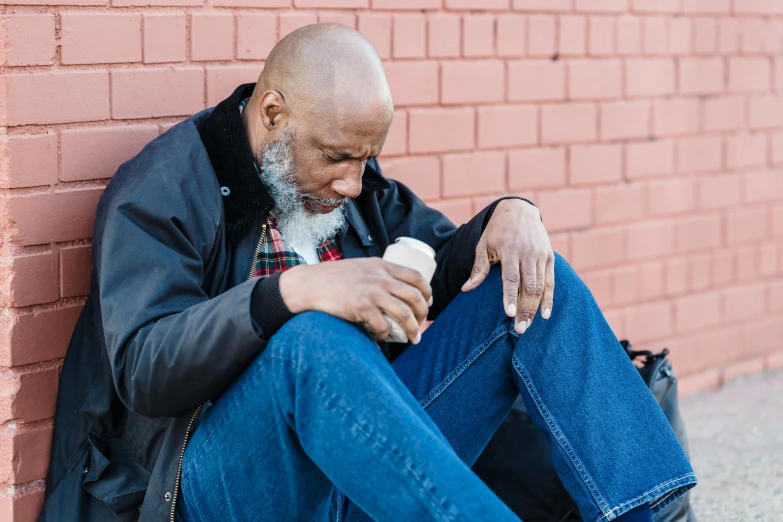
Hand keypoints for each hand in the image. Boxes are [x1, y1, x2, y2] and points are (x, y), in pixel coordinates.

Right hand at [279, 258, 431, 343]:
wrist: (307, 285)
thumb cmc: (330, 279)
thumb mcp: (358, 268)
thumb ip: (374, 276)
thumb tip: (389, 295)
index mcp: (381, 265)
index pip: (415, 276)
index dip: (427, 291)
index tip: (428, 302)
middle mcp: (380, 277)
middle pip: (415, 296)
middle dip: (423, 314)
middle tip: (422, 325)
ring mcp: (371, 291)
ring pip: (405, 313)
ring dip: (413, 329)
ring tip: (414, 338)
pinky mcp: (360, 306)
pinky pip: (383, 326)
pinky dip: (386, 335)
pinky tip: (383, 337)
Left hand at [461, 199, 553, 333]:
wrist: (519, 210)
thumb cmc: (497, 231)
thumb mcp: (484, 245)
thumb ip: (478, 268)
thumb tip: (466, 289)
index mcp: (510, 250)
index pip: (511, 278)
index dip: (511, 296)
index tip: (509, 314)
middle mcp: (528, 253)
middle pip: (528, 286)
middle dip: (525, 309)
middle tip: (519, 330)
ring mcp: (540, 255)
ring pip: (540, 286)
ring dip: (535, 308)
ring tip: (528, 326)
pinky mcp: (549, 258)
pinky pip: (550, 282)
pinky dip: (549, 299)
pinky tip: (546, 314)